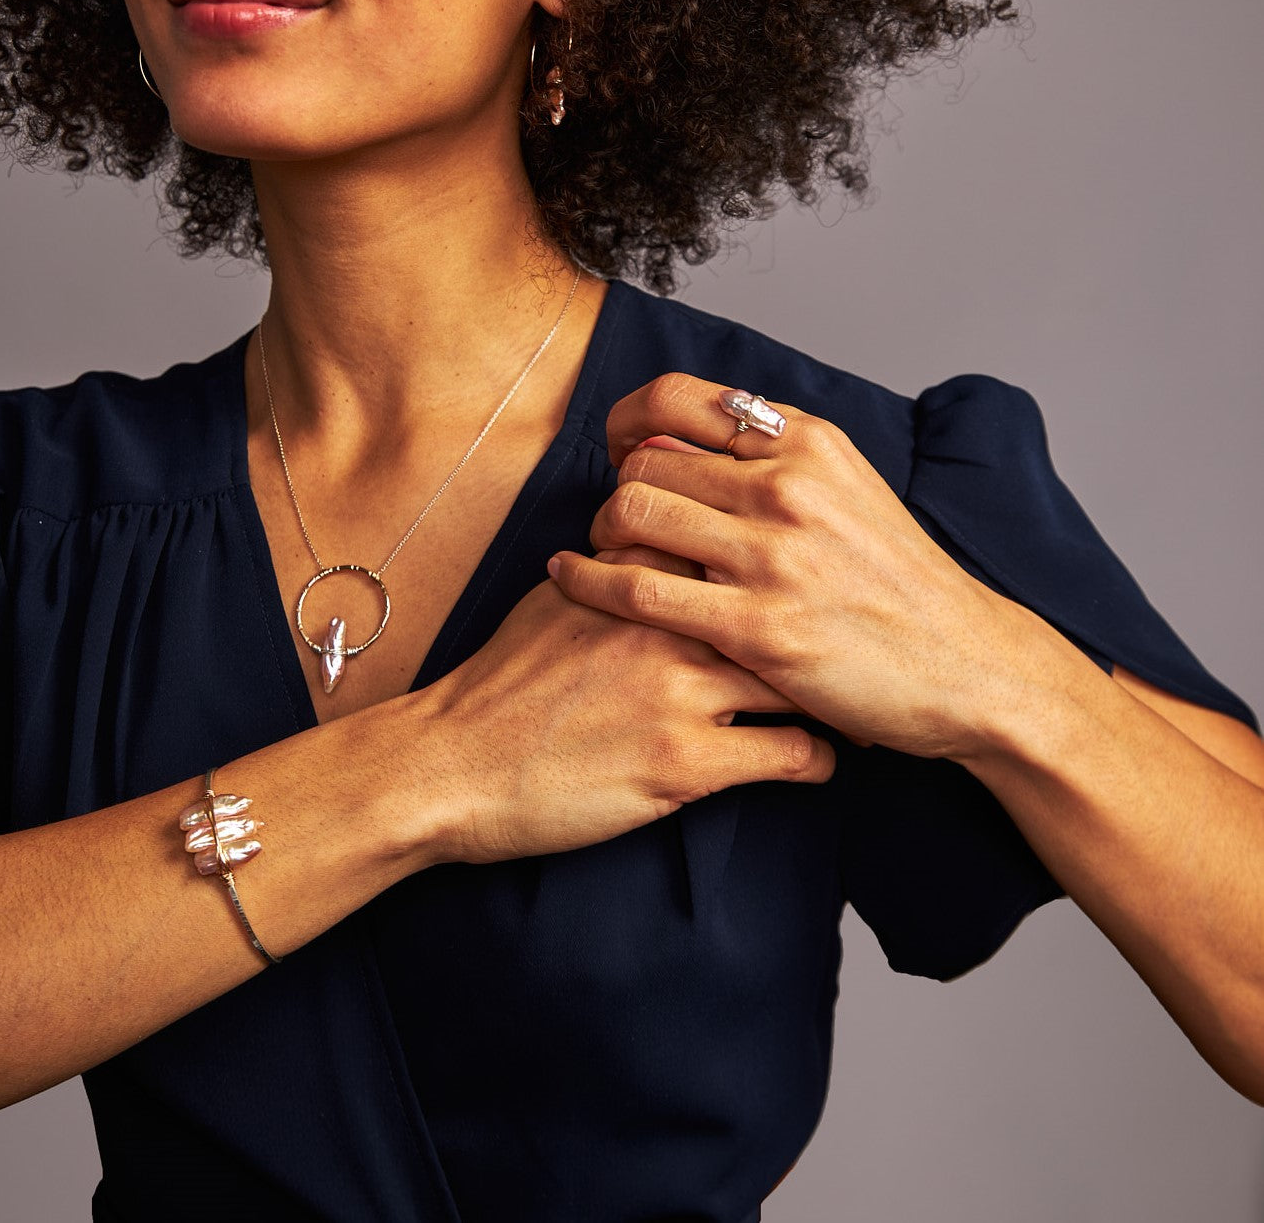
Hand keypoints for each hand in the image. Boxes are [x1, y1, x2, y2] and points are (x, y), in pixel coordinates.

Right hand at [421, 545, 835, 867]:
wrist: (453, 763)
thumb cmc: (501, 685)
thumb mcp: (555, 601)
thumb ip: (617, 569)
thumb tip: (656, 545)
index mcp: (636, 578)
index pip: (738, 549)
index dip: (786, 568)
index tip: (818, 588)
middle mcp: (665, 624)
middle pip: (781, 607)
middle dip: (827, 631)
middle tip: (856, 650)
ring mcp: (679, 692)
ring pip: (798, 679)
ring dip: (834, 701)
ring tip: (852, 713)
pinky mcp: (685, 765)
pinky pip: (789, 755)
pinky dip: (816, 761)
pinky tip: (816, 763)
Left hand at [547, 373, 1023, 762]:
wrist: (967, 666)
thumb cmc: (899, 585)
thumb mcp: (849, 492)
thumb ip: (774, 462)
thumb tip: (683, 440)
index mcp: (809, 445)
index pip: (682, 398)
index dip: (630, 419)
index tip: (622, 449)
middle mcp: (788, 486)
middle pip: (645, 456)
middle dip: (616, 485)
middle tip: (617, 519)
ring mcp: (772, 556)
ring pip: (632, 510)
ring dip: (601, 532)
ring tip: (602, 553)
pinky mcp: (755, 625)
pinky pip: (635, 586)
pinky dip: (587, 580)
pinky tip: (570, 579)